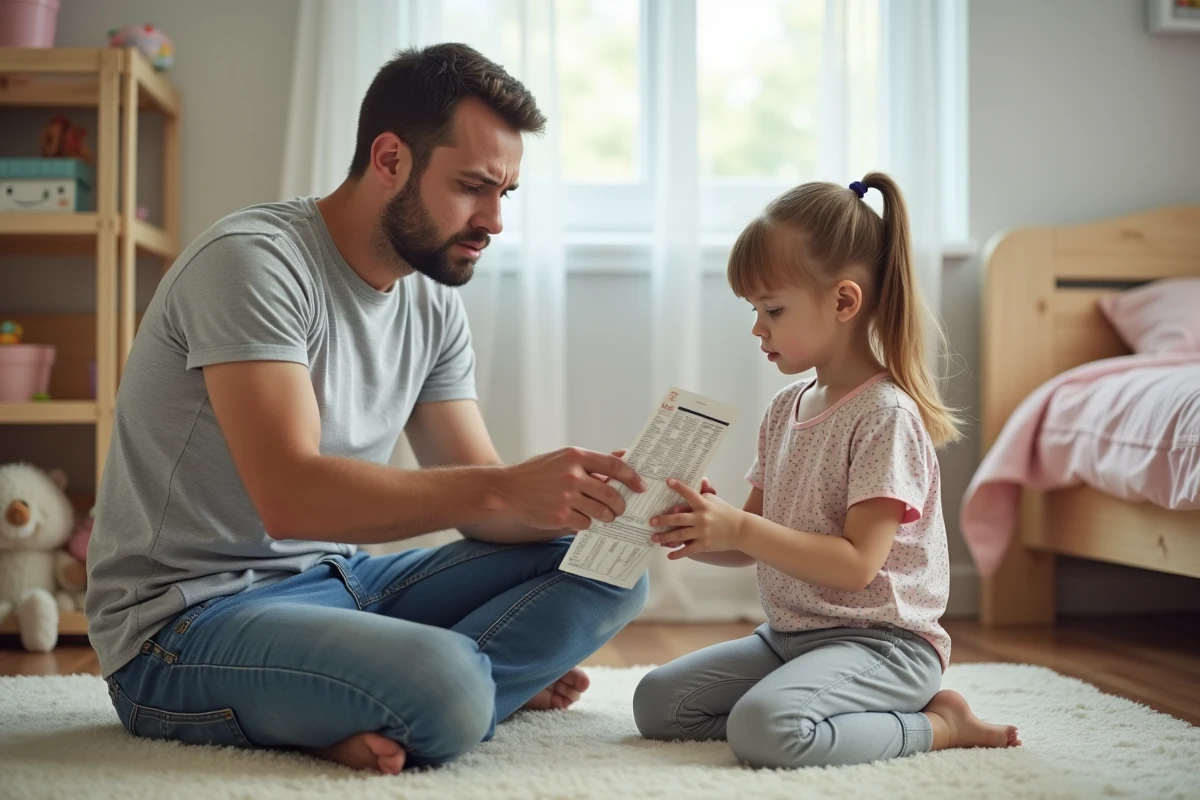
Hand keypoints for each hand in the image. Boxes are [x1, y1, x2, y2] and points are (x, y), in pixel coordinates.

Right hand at [499, 447, 645, 530]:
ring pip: (601, 512)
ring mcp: (566, 497)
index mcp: (575, 456)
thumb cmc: (538, 473)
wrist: (507, 489)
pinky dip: (587, 524)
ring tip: (606, 516)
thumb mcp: (563, 458)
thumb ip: (591, 461)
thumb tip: (622, 457)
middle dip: (622, 505)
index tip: (640, 486)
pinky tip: (581, 519)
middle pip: (611, 494)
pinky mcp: (559, 516)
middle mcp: (572, 475)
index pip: (614, 466)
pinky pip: (585, 524)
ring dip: (608, 517)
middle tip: (622, 508)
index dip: (632, 477)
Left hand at [649, 479, 744, 559]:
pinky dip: (678, 553)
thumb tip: (702, 480)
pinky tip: (669, 555)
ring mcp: (702, 532)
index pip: (690, 494)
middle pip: (679, 519)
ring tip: (654, 538)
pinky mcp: (704, 545)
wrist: (740, 530)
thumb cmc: (725, 513)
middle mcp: (701, 518)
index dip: (679, 487)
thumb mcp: (715, 500)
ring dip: (665, 538)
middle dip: (664, 520)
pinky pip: (689, 550)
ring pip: (680, 535)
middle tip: (651, 521)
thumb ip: (705, 492)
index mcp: (704, 505)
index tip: (668, 481)